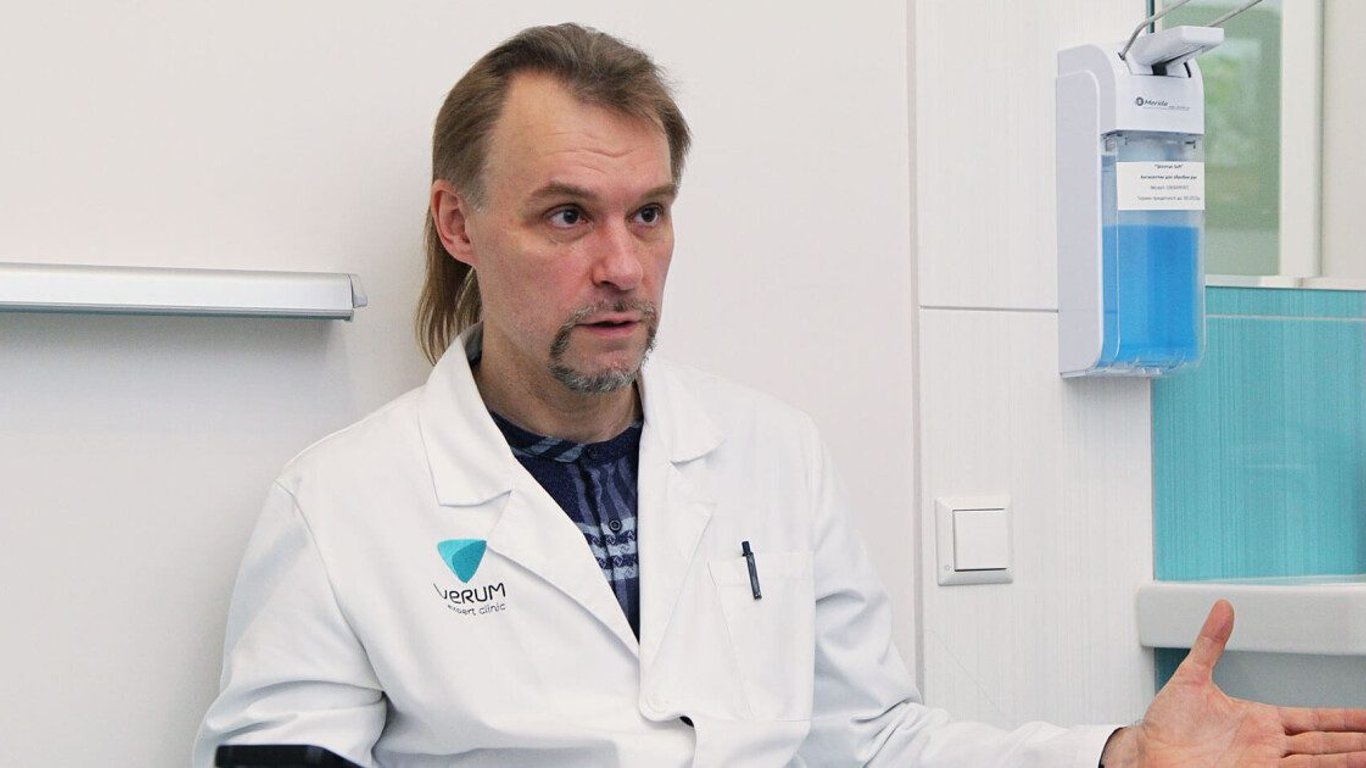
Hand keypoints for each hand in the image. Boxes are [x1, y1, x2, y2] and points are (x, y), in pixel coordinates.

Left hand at [1102, 599, 1365, 766]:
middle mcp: (1266, 744)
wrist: (1145, 754)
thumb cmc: (1164, 724)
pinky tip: (1342, 767)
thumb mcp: (1191, 676)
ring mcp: (1263, 763)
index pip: (1314, 718)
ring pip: (1318, 761)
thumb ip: (1211, 642)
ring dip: (1347, 758)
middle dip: (1355, 741)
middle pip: (1325, 743)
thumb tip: (1223, 607)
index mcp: (1260, 720)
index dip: (1344, 718)